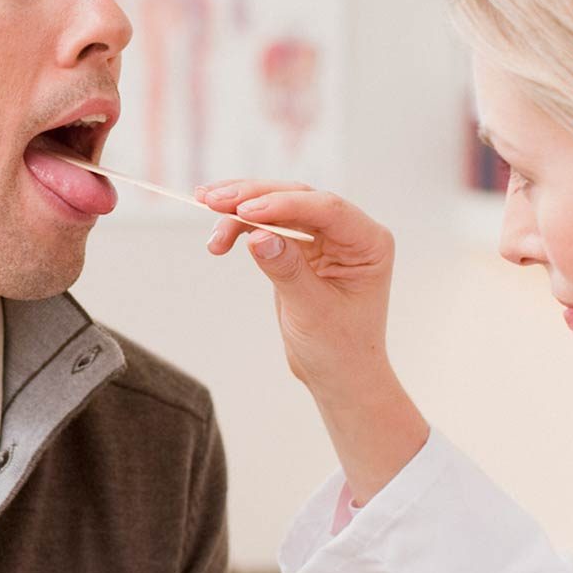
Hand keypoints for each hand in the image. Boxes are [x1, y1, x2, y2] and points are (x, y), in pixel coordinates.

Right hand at [198, 179, 427, 500]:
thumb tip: (257, 236)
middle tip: (212, 201)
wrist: (338, 375)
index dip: (283, 204)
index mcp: (368, 242)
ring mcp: (322, 237)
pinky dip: (240, 225)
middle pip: (297, 198)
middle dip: (252, 197)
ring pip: (277, 205)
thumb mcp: (313, 312)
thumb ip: (288, 271)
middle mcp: (348, 232)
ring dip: (239, 207)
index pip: (326, 209)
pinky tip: (218, 233)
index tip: (244, 210)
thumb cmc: (339, 349)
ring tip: (204, 206)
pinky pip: (266, 224)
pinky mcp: (299, 246)